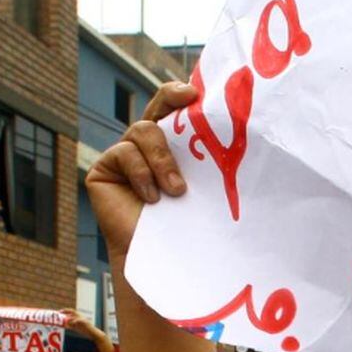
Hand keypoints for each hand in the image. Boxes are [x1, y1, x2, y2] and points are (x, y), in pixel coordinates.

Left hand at [62, 308, 106, 341]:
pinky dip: (74, 321)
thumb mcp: (77, 327)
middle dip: (66, 311)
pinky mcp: (85, 322)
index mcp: (78, 316)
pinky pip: (78, 320)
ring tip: (64, 319)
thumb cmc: (85, 330)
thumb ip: (71, 325)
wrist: (93, 333)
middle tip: (60, 312)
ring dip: (69, 316)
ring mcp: (83, 318)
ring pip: (75, 314)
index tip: (59, 311)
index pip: (71, 311)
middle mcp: (81, 316)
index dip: (65, 311)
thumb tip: (65, 325)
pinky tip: (70, 323)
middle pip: (72, 311)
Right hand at [84, 82, 198, 258]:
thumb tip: (247, 133)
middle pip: (157, 105)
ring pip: (143, 130)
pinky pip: (125, 153)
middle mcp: (148, 144)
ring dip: (163, 159)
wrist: (164, 259)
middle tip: (189, 99)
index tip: (197, 93)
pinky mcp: (104, 168)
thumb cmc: (191, 225)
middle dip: (171, 97)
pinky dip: (142, 173)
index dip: (182, 93)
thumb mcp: (206, 186)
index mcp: (175, 145)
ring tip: (176, 190)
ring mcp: (124, 154)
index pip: (177, 109)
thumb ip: (211, 160)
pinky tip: (152, 198)